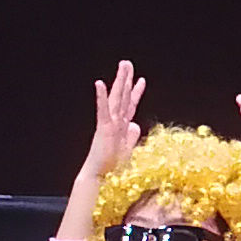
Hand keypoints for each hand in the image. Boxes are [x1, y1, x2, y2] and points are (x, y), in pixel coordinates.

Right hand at [81, 61, 144, 178]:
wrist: (100, 177)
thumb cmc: (112, 167)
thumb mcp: (127, 149)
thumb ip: (131, 136)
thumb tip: (134, 125)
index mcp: (122, 126)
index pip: (130, 105)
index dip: (136, 92)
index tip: (141, 80)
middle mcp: (116, 122)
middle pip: (123, 96)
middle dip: (126, 79)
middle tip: (127, 63)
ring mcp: (109, 123)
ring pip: (116, 98)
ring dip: (120, 81)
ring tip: (122, 66)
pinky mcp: (103, 128)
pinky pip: (103, 110)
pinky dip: (102, 97)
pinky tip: (100, 83)